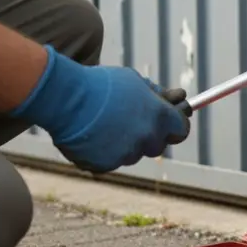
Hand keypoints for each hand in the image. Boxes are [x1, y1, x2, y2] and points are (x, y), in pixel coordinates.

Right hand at [10, 45, 190, 173]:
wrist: (65, 98)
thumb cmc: (101, 85)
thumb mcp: (135, 82)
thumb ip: (158, 96)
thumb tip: (177, 99)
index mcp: (159, 117)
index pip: (181, 130)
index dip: (175, 126)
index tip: (168, 122)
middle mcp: (146, 138)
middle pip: (158, 145)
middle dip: (149, 135)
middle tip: (131, 122)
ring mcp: (126, 154)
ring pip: (132, 154)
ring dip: (125, 144)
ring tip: (105, 124)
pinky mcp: (105, 165)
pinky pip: (111, 161)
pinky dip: (104, 152)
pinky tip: (93, 135)